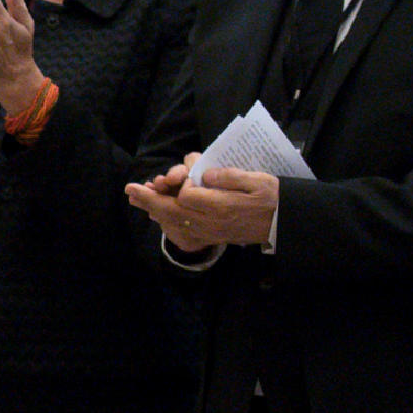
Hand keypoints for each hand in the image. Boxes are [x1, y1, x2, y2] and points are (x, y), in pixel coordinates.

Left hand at [126, 160, 280, 254]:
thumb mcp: (258, 181)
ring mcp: (210, 233)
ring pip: (174, 223)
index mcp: (223, 206)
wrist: (282, 224)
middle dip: (150, 199)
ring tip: (137, 199)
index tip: (186, 175)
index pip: (187, 196)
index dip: (181, 184)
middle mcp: (212, 223)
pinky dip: (167, 223)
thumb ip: (230, 177)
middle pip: (173, 211)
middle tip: (130, 190)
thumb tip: (205, 174)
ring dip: (154, 210)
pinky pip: (183, 234)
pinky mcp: (211, 238)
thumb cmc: (272, 198)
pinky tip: (158, 214)